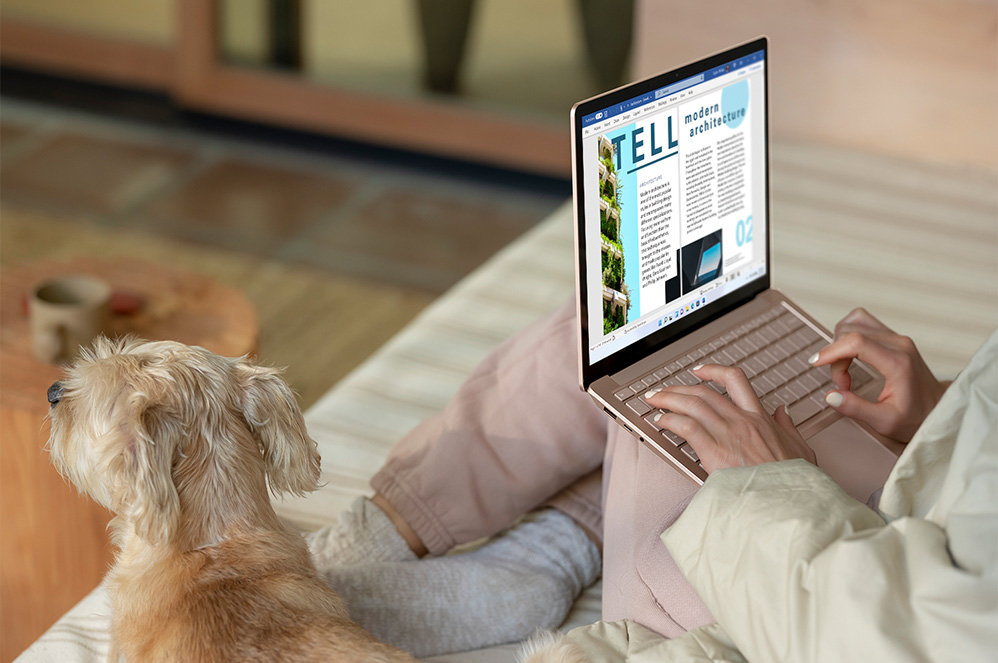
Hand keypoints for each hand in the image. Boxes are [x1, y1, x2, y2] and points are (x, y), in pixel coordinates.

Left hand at [645, 364, 815, 473]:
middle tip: (663, 391)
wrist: (790, 503)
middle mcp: (742, 421)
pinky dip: (670, 419)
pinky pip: (686, 426)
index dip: (713, 370)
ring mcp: (728, 435)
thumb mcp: (801, 448)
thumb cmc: (795, 482)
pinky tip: (661, 421)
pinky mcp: (715, 452)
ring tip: (654, 400)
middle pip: (704, 392)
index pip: (735, 380)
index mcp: (760, 418)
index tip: (699, 371)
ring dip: (668, 399)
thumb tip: (782, 411)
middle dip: (678, 388)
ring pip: (692, 404)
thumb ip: (788, 427)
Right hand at [809, 308, 944, 443]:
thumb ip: (856, 409)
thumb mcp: (885, 422)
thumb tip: (830, 396)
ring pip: (855, 323)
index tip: (815, 364)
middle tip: (842, 385)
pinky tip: (849, 355)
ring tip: (845, 370)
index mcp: (897, 363)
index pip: (856, 341)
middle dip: (836, 357)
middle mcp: (899, 344)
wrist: (939, 409)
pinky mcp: (894, 337)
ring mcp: (898, 337)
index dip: (831, 350)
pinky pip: (863, 323)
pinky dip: (848, 336)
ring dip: (840, 345)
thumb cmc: (915, 417)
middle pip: (851, 333)